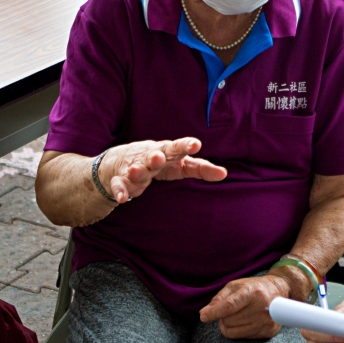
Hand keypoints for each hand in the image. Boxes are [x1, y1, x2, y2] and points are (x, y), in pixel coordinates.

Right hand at [100, 137, 226, 202]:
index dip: (186, 146)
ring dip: (137, 171)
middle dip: (157, 156)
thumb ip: (201, 168)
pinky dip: (120, 191)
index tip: (196, 144)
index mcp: (166, 152)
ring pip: (136, 169)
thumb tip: (224, 174)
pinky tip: (123, 198)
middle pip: (155, 155)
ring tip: (138, 171)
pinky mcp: (121, 181)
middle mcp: (150, 157)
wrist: (120, 161)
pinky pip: (119, 186)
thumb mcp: (180, 164)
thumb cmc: (159, 162)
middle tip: (159, 156)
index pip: (178, 148)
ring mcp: (134, 168)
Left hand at [199, 275, 292, 338]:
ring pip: (233, 331)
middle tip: (231, 310)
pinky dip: (239, 331)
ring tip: (236, 316)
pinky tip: (246, 321)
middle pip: (229, 320)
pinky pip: (242, 337)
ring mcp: (266, 321)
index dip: (214, 313)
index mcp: (253, 292)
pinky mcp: (268, 332)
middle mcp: (262, 307)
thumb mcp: (235, 286)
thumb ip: (219, 299)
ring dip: (229, 325)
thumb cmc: (254, 288)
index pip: (229, 306)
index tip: (203, 317)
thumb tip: (204, 313)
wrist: (280, 292)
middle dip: (224, 316)